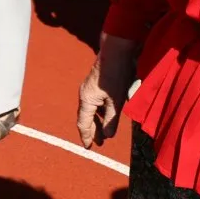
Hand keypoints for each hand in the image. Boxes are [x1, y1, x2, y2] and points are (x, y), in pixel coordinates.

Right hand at [76, 33, 139, 147]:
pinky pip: (95, 103)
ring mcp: (90, 89)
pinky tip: (108, 115)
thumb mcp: (116, 100)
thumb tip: (108, 135)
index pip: (83, 122)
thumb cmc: (116, 75)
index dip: (86, 136)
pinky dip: (100, 113)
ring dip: (97, 122)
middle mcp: (85, 95)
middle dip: (92, 131)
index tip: (88, 147)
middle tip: (99, 144)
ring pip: (91, 110)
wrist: (116, 51)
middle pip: (86, 117)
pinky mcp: (96, 85)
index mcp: (86, 100)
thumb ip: (111, 119)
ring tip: (104, 133)